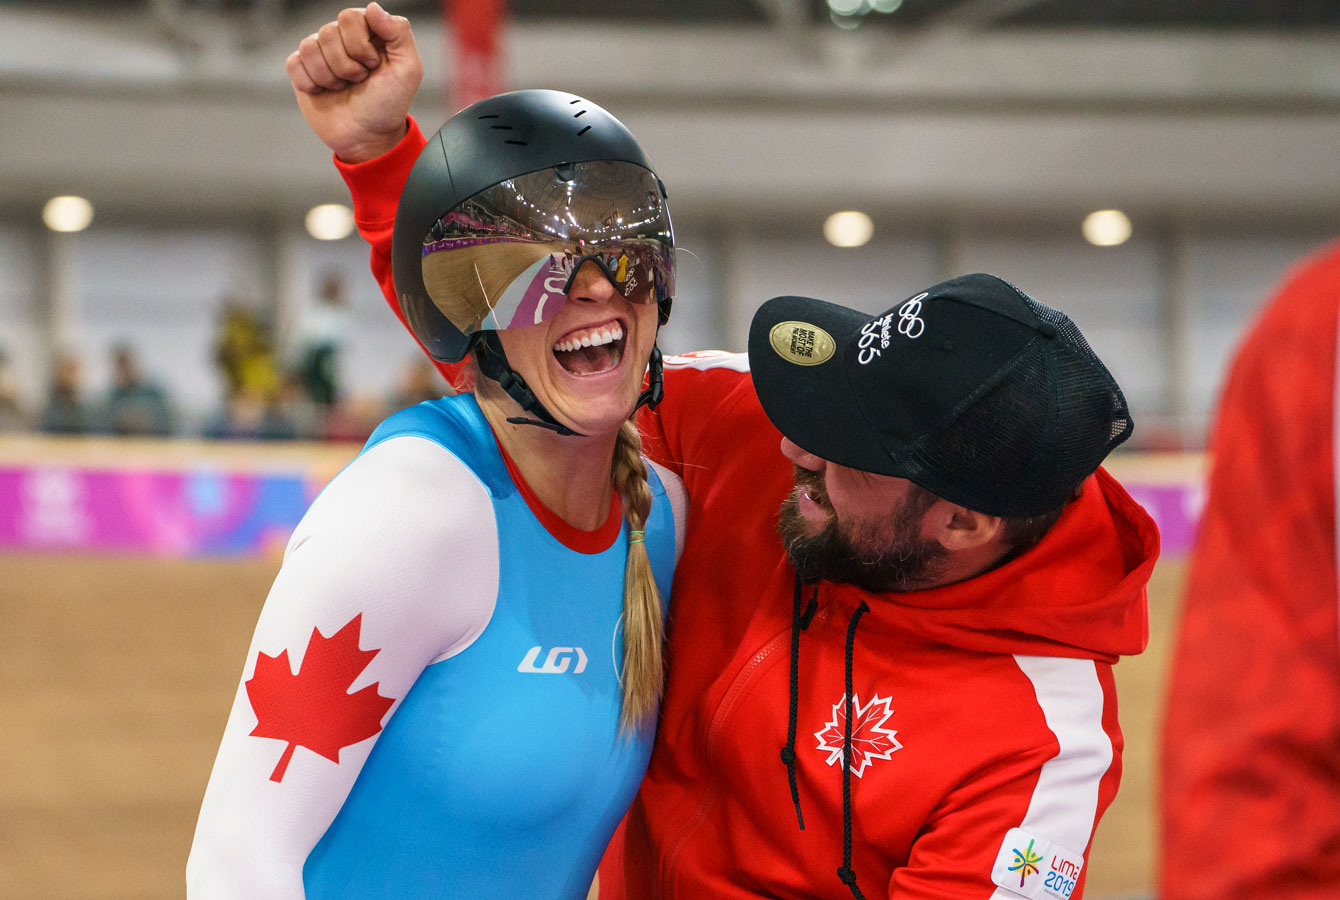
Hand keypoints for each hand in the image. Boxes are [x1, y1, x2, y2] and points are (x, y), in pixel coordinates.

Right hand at [286, 2, 422, 162]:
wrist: (367, 136)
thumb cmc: (388, 104)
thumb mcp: (408, 69)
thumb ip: (399, 32)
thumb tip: (372, 7)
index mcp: (368, 31)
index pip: (350, 17)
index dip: (360, 45)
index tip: (373, 65)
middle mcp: (343, 37)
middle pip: (328, 32)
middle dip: (347, 65)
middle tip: (360, 80)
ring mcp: (321, 52)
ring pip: (309, 47)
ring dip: (330, 77)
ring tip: (344, 88)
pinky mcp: (302, 70)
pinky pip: (294, 63)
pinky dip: (311, 83)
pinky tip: (324, 92)